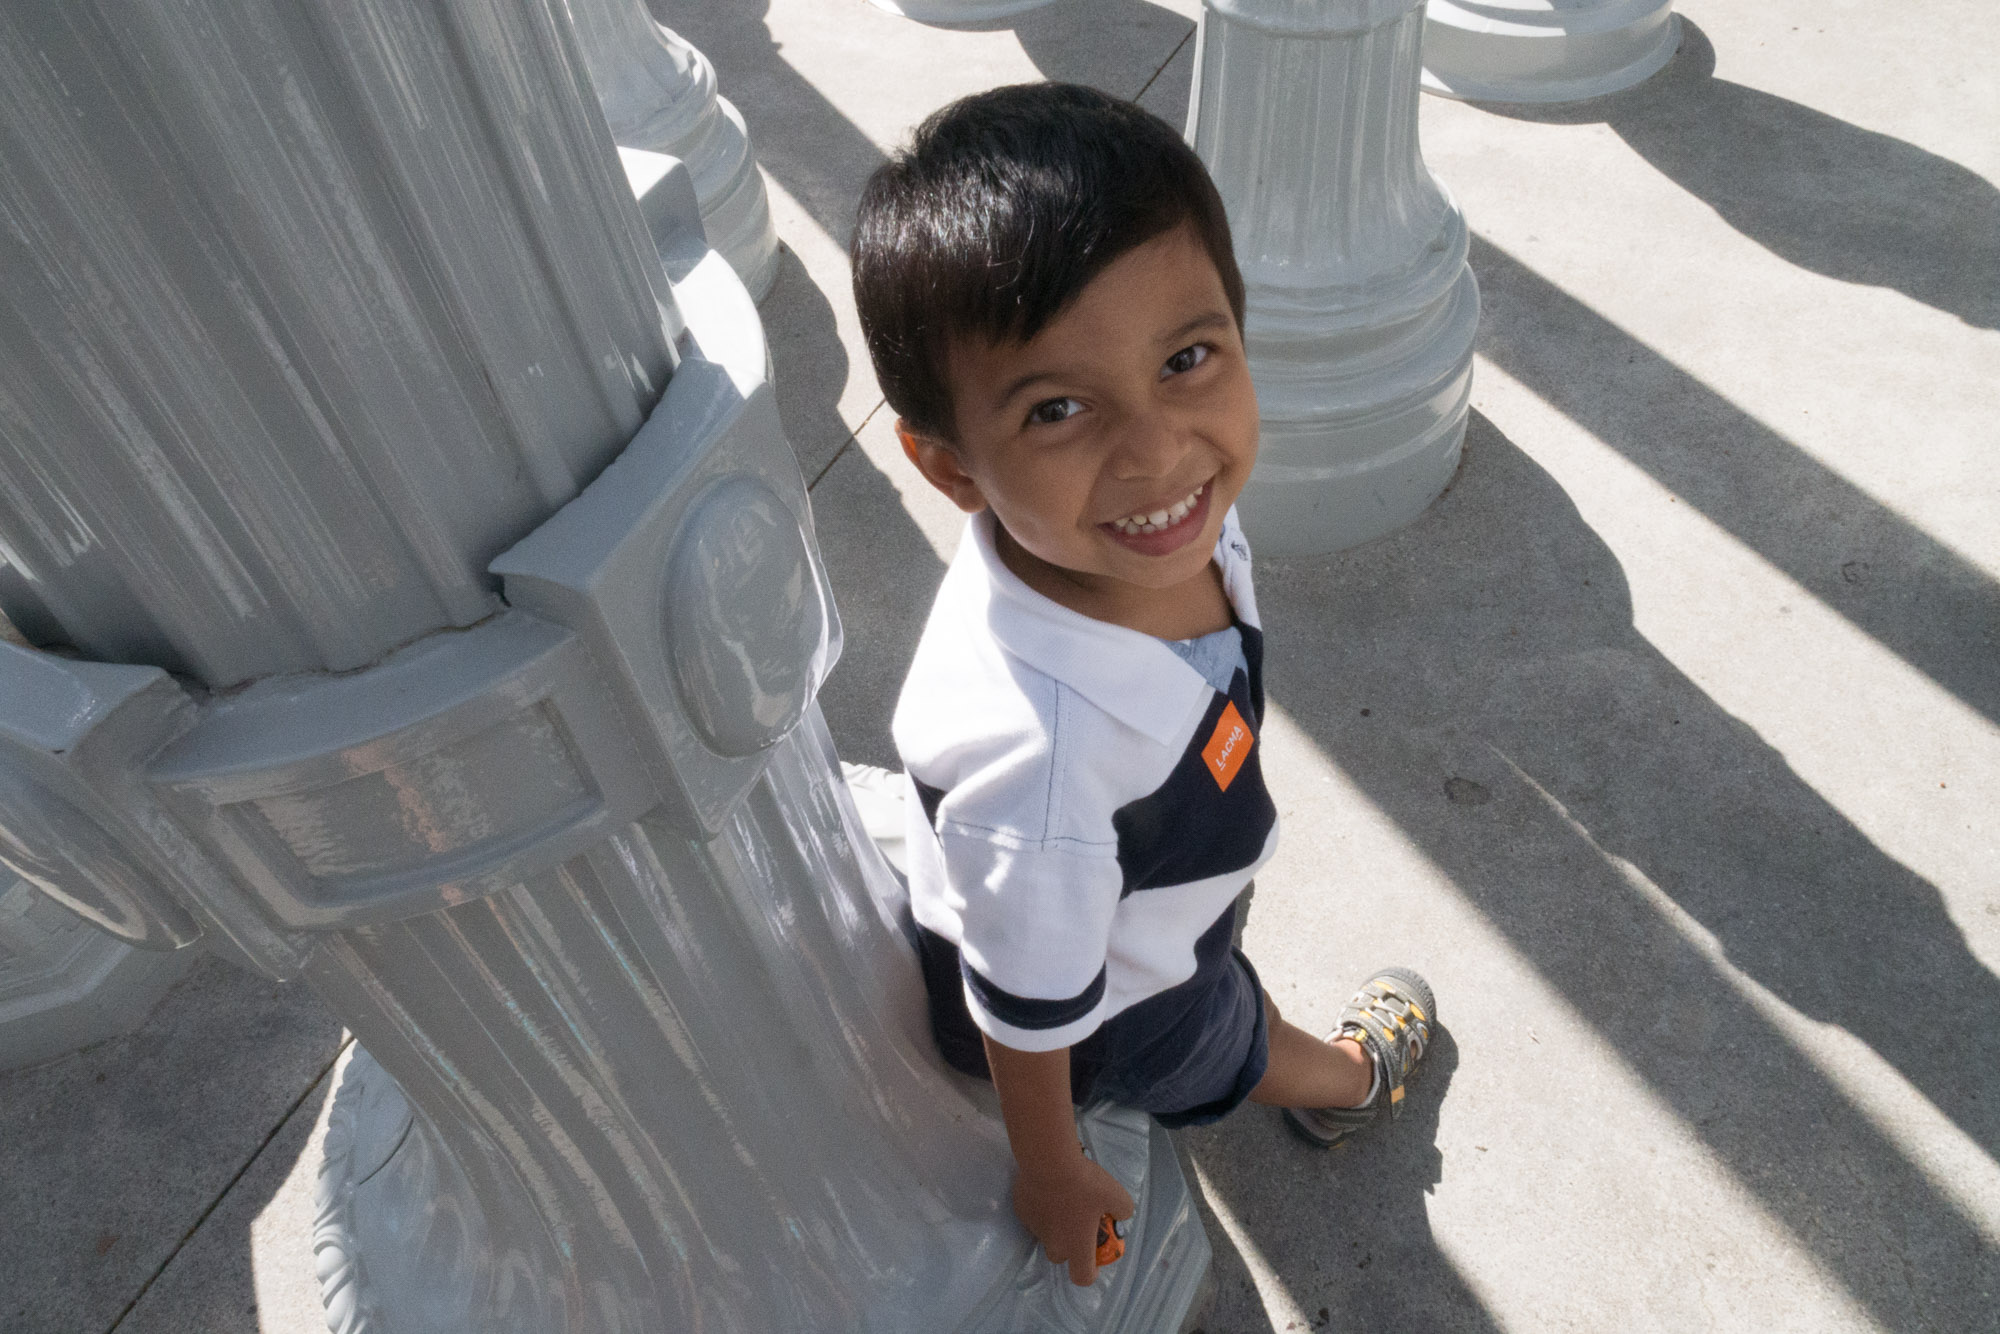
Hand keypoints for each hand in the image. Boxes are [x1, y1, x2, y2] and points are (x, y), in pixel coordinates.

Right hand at [1012, 1151, 1134, 1286]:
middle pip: (1060, 1256)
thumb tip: (1120, 1215)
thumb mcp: (1117, 1195)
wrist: (1049, 1161)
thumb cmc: (1085, 1184)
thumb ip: (1123, 1210)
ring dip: (1054, 1226)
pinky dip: (1042, 1208)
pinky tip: (1048, 1188)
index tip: (1095, 1260)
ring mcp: (1035, 1228)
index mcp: (1076, 1246)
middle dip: (1069, 1247)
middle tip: (1078, 1226)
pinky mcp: (1022, 1211)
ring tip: (1063, 1200)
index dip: (1090, 1273)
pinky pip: (1034, 1216)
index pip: (1082, 1277)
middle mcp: (1053, 1243)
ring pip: (1045, 1234)